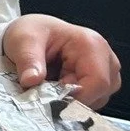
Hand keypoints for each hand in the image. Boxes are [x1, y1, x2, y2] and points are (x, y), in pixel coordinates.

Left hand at [3, 14, 121, 109]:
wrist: (35, 30)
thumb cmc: (33, 32)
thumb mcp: (22, 41)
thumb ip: (28, 61)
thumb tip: (31, 81)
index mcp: (92, 45)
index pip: (98, 82)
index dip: (75, 97)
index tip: (50, 99)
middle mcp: (106, 58)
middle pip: (100, 94)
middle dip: (71, 99)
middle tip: (45, 90)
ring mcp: (106, 70)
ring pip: (97, 100)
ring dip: (71, 100)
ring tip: (50, 85)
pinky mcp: (100, 80)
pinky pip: (92, 100)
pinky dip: (73, 99)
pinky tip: (57, 88)